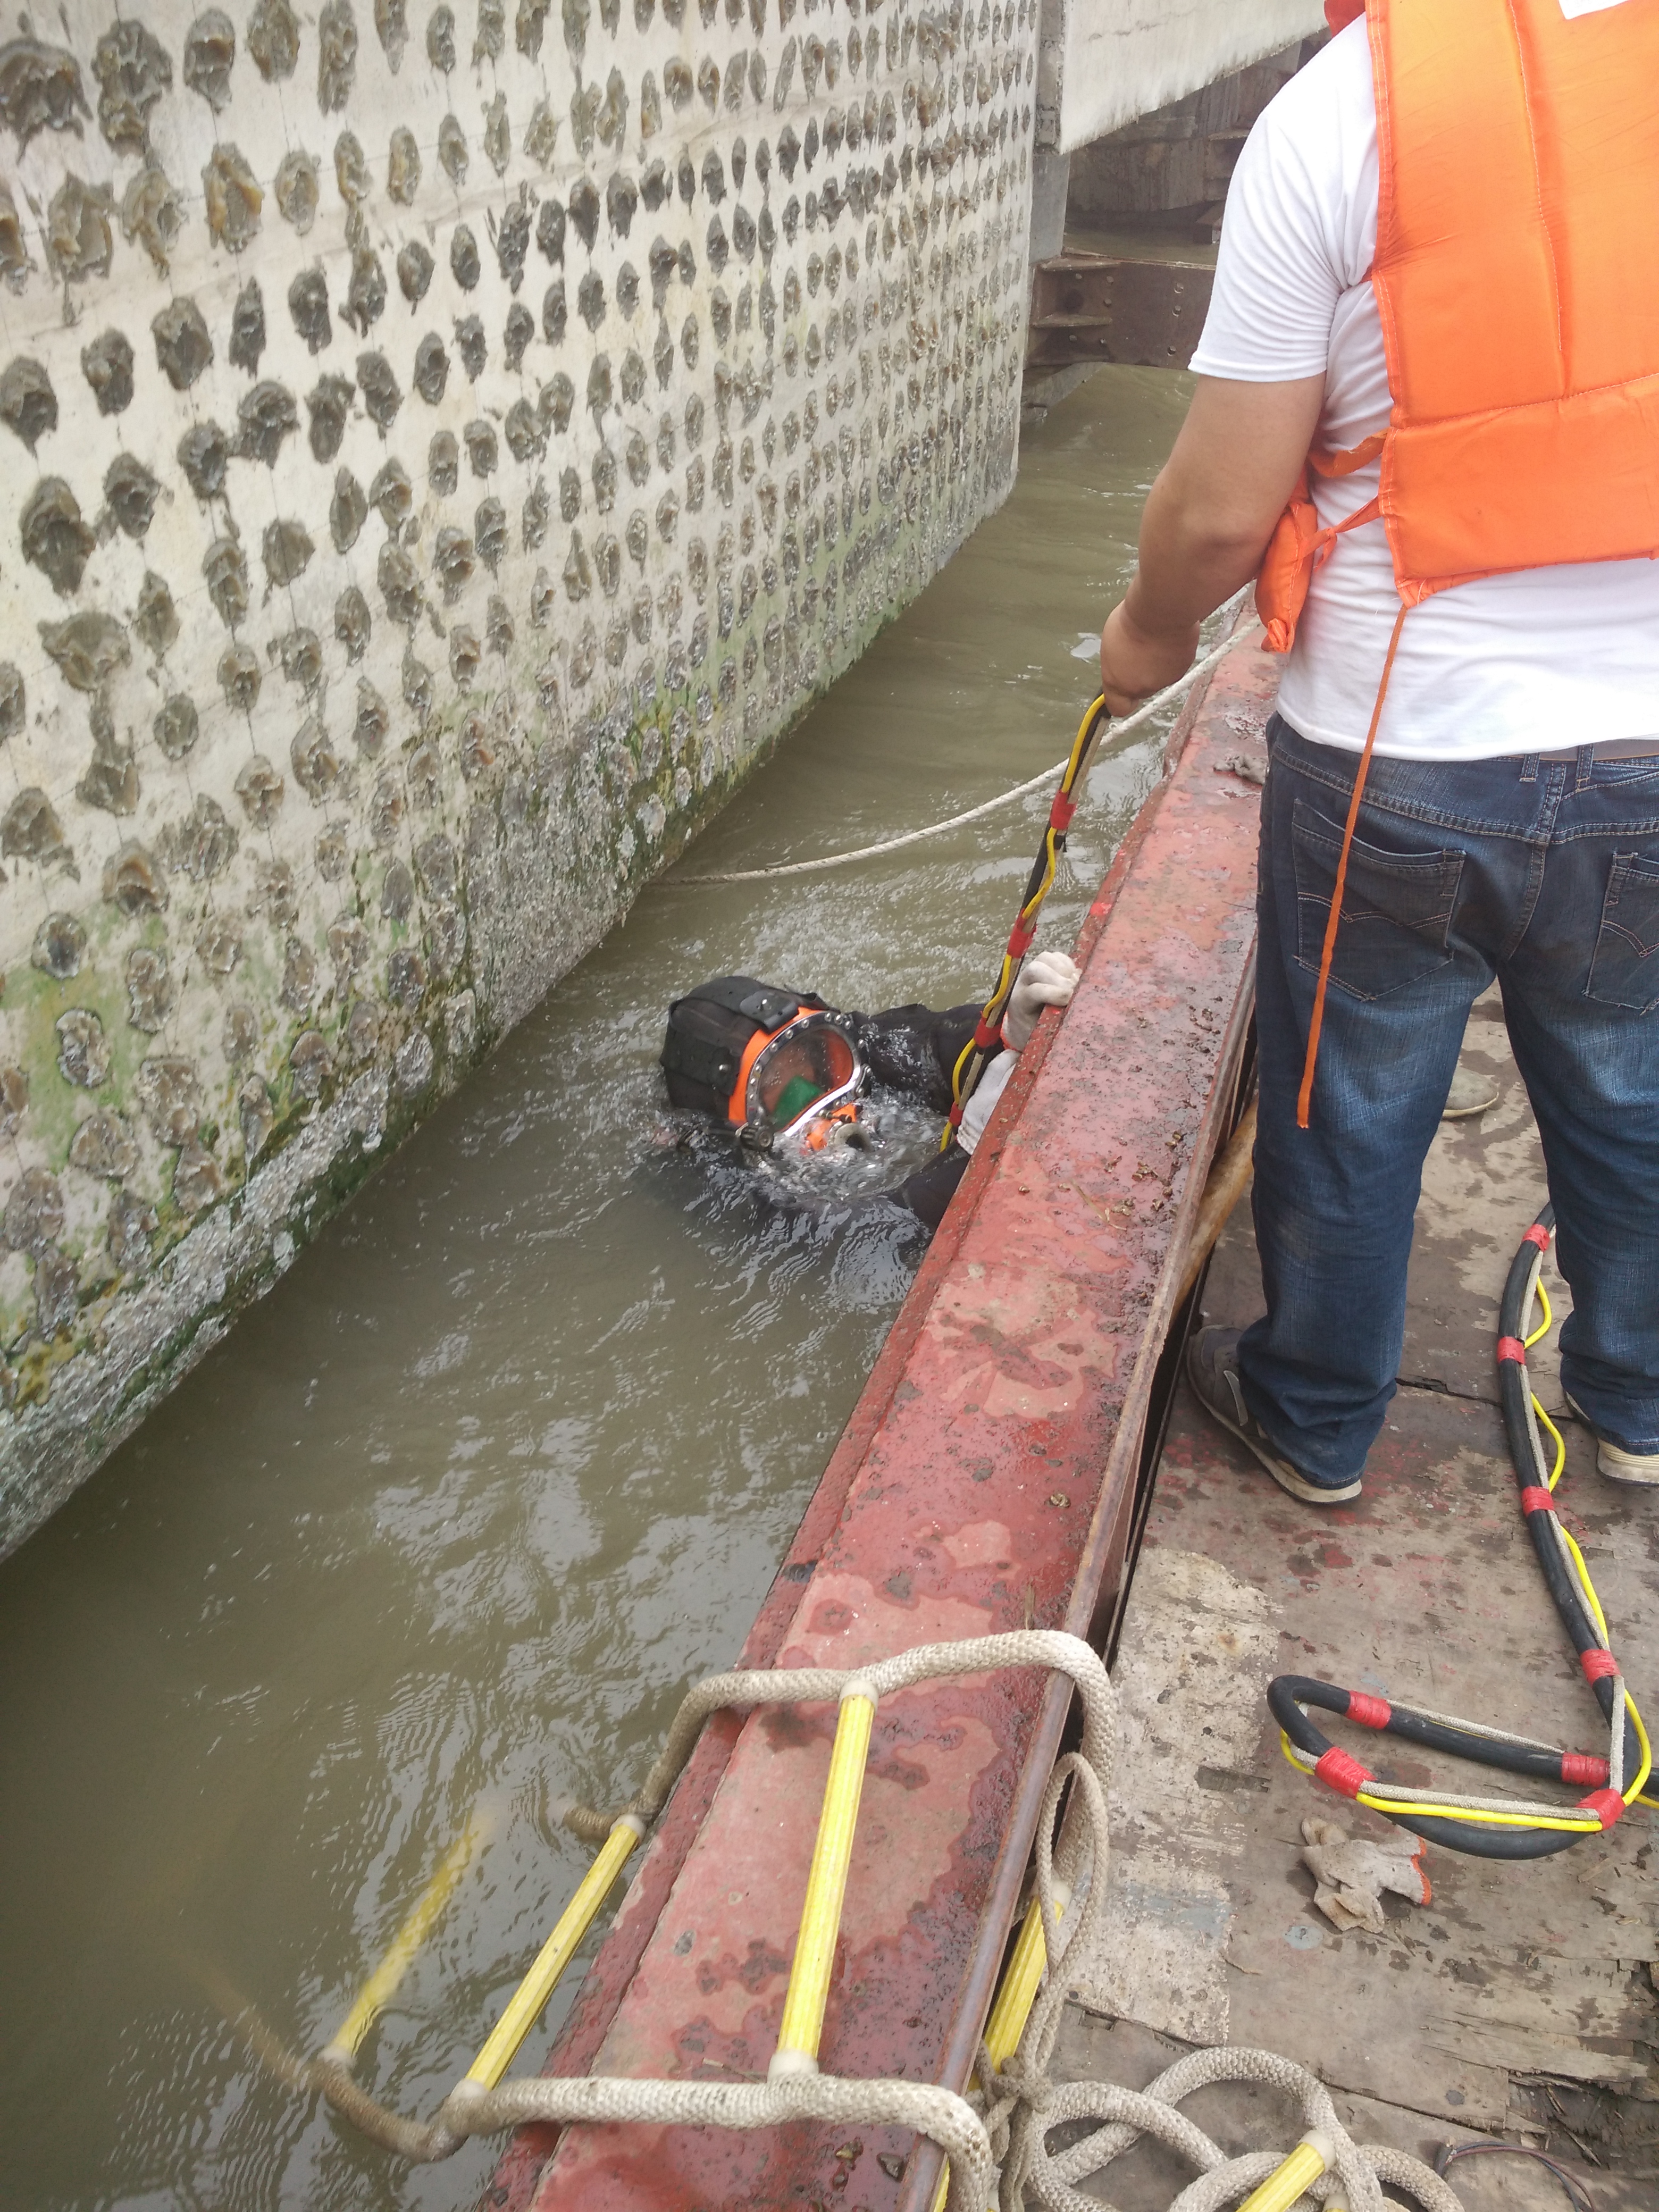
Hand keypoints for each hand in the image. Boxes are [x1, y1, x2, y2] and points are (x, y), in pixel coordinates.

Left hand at [1003, 949, 1079, 1050]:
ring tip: (1076, 984)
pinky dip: (1069, 965)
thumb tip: (1070, 1026)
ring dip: (1064, 970)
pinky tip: (1075, 978)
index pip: (1033, 991)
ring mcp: (1032, 971)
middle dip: (1058, 980)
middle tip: (1074, 992)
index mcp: (1018, 1003)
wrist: (1026, 1027)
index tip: (1069, 1000)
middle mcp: (1022, 983)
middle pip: (1036, 968)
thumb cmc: (1035, 1035)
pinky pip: (1056, 956)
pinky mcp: (1044, 965)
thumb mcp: (1040, 1039)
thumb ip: (1051, 1030)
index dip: (1053, 994)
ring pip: (1046, 958)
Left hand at [1098, 600, 1200, 717]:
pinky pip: (1176, 663)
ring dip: (1159, 662)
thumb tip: (1124, 663)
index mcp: (1119, 683)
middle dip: (1142, 674)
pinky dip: (1173, 653)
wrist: (1162, 611)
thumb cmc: (1132, 621)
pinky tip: (1170, 636)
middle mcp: (1143, 687)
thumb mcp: (1112, 643)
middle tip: (1141, 651)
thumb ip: (1118, 663)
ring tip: (1156, 638)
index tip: (1123, 689)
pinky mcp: (1184, 667)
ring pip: (1161, 676)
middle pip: (1142, 688)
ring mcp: (1165, 679)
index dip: (1122, 700)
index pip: (1119, 708)